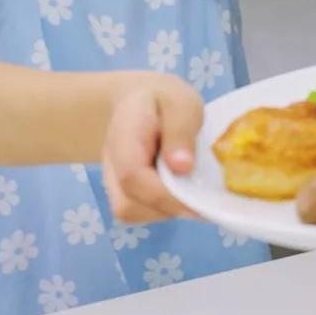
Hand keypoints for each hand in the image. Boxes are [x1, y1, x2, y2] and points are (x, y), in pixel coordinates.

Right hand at [102, 73, 204, 223]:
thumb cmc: (164, 101)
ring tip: (192, 187)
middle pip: (130, 204)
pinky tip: (182, 190)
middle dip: (171, 206)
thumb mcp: (181, 103)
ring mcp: (112, 183)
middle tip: (205, 195)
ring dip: (168, 209)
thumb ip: (181, 130)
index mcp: (123, 138)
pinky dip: (165, 209)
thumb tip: (183, 167)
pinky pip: (141, 213)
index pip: (132, 176)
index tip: (199, 201)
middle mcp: (110, 166)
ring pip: (134, 213)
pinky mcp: (123, 194)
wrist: (138, 103)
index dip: (164, 195)